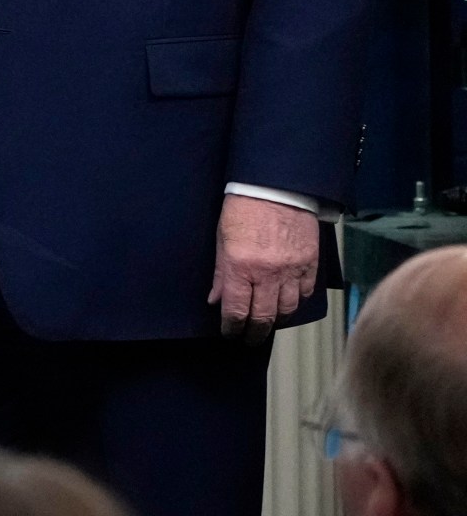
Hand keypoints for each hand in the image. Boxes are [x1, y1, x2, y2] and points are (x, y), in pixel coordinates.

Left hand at [207, 192, 317, 339]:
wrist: (276, 187)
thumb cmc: (243, 209)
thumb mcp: (222, 239)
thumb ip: (221, 273)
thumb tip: (216, 300)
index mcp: (241, 266)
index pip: (237, 310)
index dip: (233, 327)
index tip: (230, 333)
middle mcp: (268, 273)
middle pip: (265, 316)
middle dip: (255, 332)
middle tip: (250, 338)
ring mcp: (293, 270)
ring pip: (288, 308)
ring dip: (277, 318)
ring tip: (268, 320)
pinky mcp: (310, 263)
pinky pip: (306, 292)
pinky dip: (297, 300)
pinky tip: (287, 300)